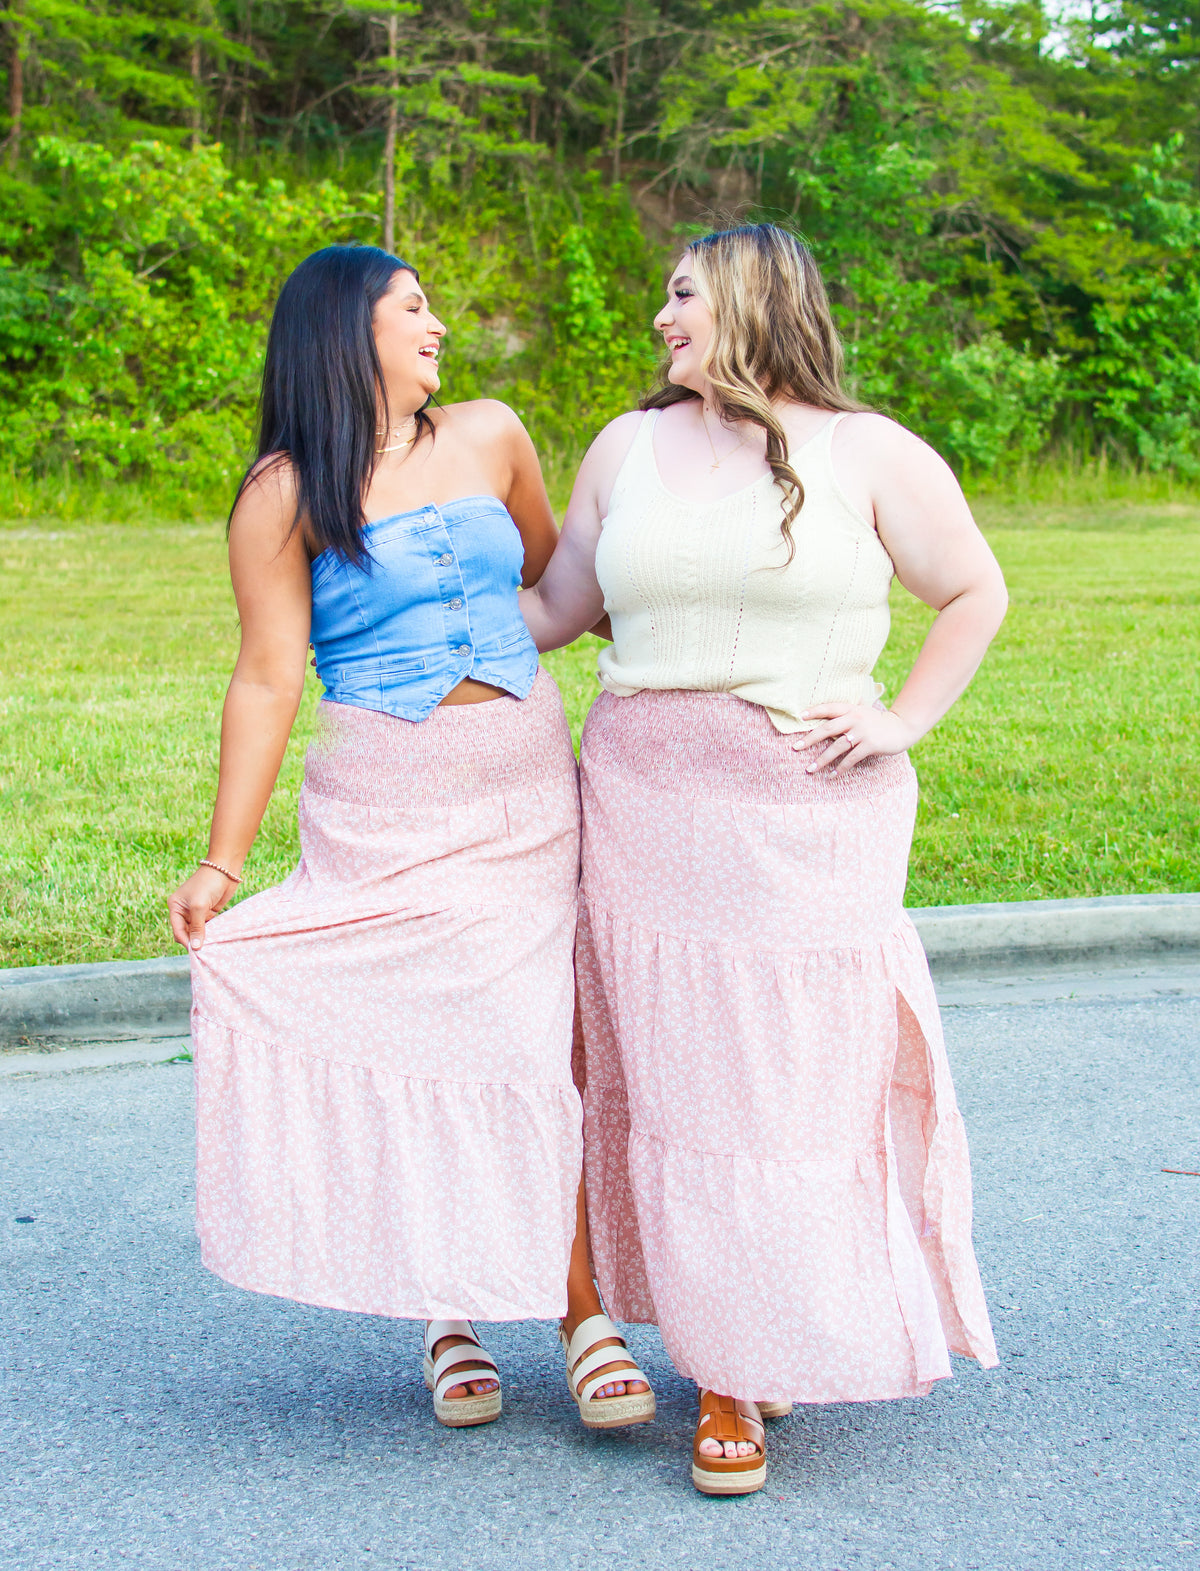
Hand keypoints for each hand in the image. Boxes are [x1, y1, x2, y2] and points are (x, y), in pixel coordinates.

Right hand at [167, 865, 238, 951]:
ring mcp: (197, 912)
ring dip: (203, 938)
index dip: (186, 941)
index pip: (178, 930)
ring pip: (197, 931)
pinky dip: (211, 933)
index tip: (196, 952)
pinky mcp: (209, 912)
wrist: (225, 870)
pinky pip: (208, 927)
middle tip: (204, 951)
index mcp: (175, 907)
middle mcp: (184, 911)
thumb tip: (194, 947)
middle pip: (186, 933)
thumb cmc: (208, 884)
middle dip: (194, 941)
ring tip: (211, 947)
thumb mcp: (199, 906)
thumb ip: (196, 927)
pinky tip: (217, 940)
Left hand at [793, 703, 918, 773]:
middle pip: (827, 729)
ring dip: (822, 759)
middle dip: (810, 739)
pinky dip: (840, 768)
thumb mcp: (862, 714)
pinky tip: (831, 775)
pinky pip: (851, 758)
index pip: (829, 708)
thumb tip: (823, 728)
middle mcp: (855, 719)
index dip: (814, 711)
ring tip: (810, 769)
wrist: (901, 727)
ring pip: (837, 746)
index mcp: (851, 709)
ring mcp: (863, 732)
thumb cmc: (877, 722)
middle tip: (795, 747)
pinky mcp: (870, 745)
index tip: (799, 716)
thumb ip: (845, 717)